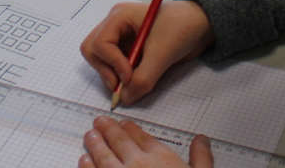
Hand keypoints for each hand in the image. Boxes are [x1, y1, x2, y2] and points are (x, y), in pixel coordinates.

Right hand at [80, 0, 213, 105]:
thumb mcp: (163, 53)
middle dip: (105, 70)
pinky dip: (120, 76)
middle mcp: (115, 25)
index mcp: (119, 16)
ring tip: (131, 83)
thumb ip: (143, 78)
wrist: (201, 26)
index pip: (100, 43)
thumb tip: (125, 99)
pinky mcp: (128, 49)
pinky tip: (135, 79)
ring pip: (99, 59)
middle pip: (92, 49)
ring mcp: (120, 37)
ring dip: (111, 74)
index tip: (129, 77)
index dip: (112, 63)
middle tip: (122, 85)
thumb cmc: (182, 28)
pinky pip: (113, 65)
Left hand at [81, 117, 211, 167]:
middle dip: (108, 129)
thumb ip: (201, 159)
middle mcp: (138, 164)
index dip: (130, 128)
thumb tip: (201, 139)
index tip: (123, 123)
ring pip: (103, 155)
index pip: (142, 137)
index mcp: (161, 159)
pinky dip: (87, 166)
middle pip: (119, 141)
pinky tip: (83, 160)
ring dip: (95, 144)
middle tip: (99, 122)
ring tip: (89, 135)